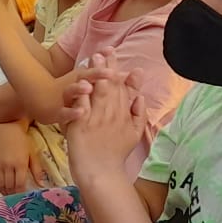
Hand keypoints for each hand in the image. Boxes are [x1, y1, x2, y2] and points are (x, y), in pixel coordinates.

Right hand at [0, 122, 40, 196]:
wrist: (9, 130)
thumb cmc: (24, 142)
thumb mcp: (33, 155)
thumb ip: (37, 171)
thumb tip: (41, 185)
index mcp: (20, 164)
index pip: (20, 184)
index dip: (22, 193)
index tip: (25, 197)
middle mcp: (8, 166)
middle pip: (10, 186)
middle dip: (14, 195)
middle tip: (18, 200)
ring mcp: (0, 165)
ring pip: (1, 185)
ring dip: (6, 192)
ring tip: (11, 196)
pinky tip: (2, 190)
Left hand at [62, 52, 145, 175]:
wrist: (101, 172)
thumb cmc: (115, 154)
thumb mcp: (134, 134)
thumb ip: (138, 114)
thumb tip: (140, 97)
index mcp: (125, 115)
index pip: (125, 89)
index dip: (123, 72)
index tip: (120, 56)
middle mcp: (113, 114)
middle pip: (112, 86)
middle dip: (109, 66)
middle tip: (105, 49)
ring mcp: (97, 119)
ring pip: (98, 92)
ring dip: (96, 73)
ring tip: (93, 58)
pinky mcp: (82, 125)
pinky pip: (82, 105)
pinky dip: (82, 93)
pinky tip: (81, 81)